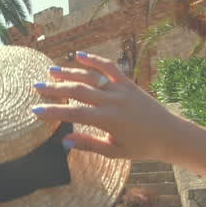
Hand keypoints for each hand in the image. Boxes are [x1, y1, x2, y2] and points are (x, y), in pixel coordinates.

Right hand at [30, 52, 185, 161]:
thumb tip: (64, 141)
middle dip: (55, 88)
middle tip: (36, 87)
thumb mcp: (114, 152)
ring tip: (52, 71)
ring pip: (91, 77)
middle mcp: (112, 101)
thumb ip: (89, 144)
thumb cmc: (142, 147)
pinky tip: (81, 55)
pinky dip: (95, 60)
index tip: (35, 110)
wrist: (170, 135)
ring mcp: (121, 90)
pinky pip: (110, 68)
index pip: (74, 113)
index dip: (53, 111)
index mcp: (107, 120)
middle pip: (78, 91)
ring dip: (70, 72)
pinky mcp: (129, 83)